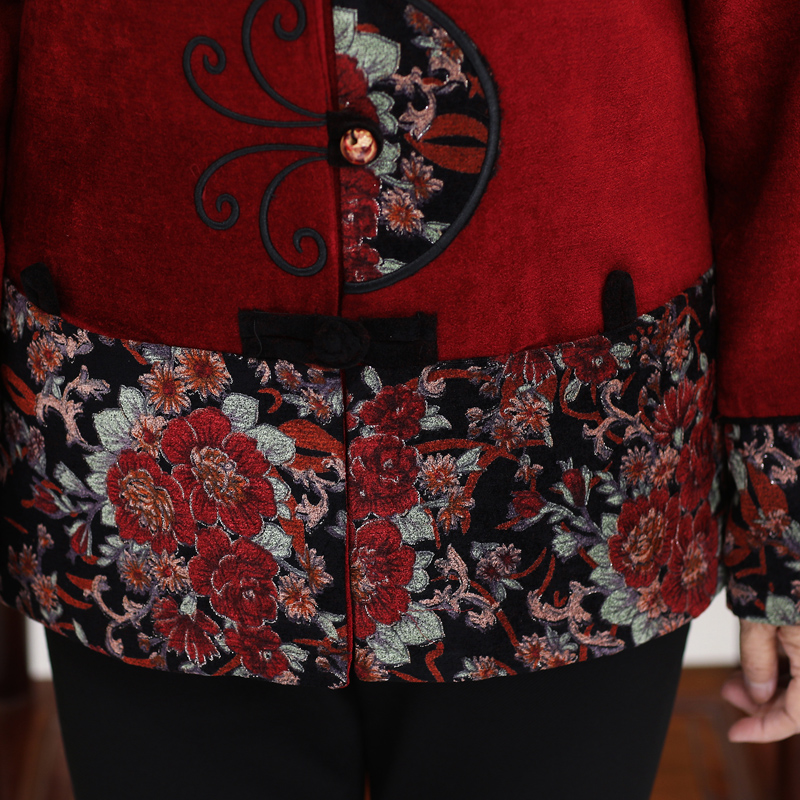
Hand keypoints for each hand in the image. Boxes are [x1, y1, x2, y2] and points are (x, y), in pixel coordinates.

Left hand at [721, 619, 799, 741]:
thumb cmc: (782, 570)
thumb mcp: (757, 619)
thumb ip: (758, 659)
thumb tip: (757, 695)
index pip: (797, 718)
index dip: (765, 729)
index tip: (735, 733)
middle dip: (763, 704)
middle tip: (729, 692)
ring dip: (771, 686)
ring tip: (737, 677)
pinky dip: (783, 670)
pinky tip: (758, 661)